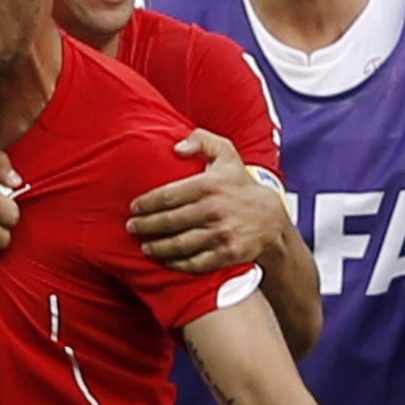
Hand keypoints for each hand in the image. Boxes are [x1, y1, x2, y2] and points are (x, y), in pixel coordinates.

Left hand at [127, 130, 286, 272]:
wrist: (272, 219)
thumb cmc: (240, 185)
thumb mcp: (226, 154)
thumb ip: (202, 140)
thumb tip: (176, 147)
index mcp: (209, 185)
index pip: (167, 196)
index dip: (146, 203)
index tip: (133, 208)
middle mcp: (214, 209)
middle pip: (169, 221)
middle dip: (145, 226)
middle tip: (132, 227)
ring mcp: (222, 233)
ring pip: (179, 244)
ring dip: (157, 247)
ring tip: (145, 246)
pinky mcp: (228, 253)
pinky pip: (196, 262)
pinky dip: (178, 264)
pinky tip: (167, 261)